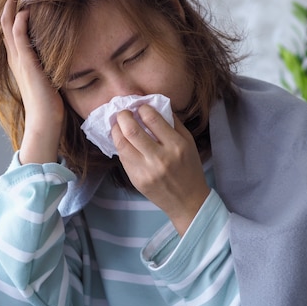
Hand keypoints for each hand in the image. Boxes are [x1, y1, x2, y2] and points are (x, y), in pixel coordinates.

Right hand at [1, 0, 63, 163]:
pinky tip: (25, 10)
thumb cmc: (51, 103)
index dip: (13, 11)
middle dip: (9, 3)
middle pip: (5, 23)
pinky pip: (19, 38)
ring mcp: (19, 61)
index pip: (11, 29)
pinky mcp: (27, 65)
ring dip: (12, 6)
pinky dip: (20, 23)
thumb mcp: (49, 76)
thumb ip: (50, 64)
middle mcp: (15, 58)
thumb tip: (63, 54)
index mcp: (19, 60)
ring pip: (8, 26)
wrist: (45, 121)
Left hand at [111, 105, 210, 234]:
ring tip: (118, 124)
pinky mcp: (137, 180)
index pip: (153, 119)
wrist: (188, 201)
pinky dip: (120, 145)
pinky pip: (123, 158)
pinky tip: (122, 140)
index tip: (140, 106)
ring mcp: (146, 171)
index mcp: (176, 145)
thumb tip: (154, 105)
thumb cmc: (190, 168)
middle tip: (123, 112)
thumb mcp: (189, 142)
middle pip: (132, 130)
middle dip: (123, 115)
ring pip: (122, 144)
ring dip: (116, 130)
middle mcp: (160, 158)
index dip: (142, 108)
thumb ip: (173, 123)